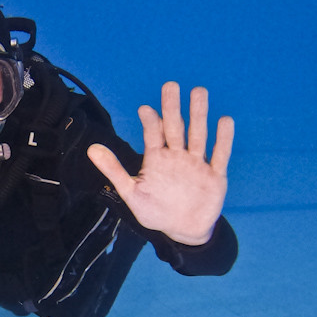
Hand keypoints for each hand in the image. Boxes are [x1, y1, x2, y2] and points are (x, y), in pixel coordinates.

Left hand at [87, 81, 233, 244]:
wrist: (184, 230)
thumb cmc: (155, 211)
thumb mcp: (131, 193)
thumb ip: (113, 170)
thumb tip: (91, 149)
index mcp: (156, 159)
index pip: (153, 135)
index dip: (150, 122)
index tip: (144, 109)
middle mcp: (177, 156)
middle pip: (176, 128)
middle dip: (173, 108)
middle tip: (170, 86)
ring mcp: (196, 164)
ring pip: (198, 135)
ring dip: (199, 115)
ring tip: (199, 91)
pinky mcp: (214, 176)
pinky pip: (220, 155)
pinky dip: (223, 139)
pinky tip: (224, 120)